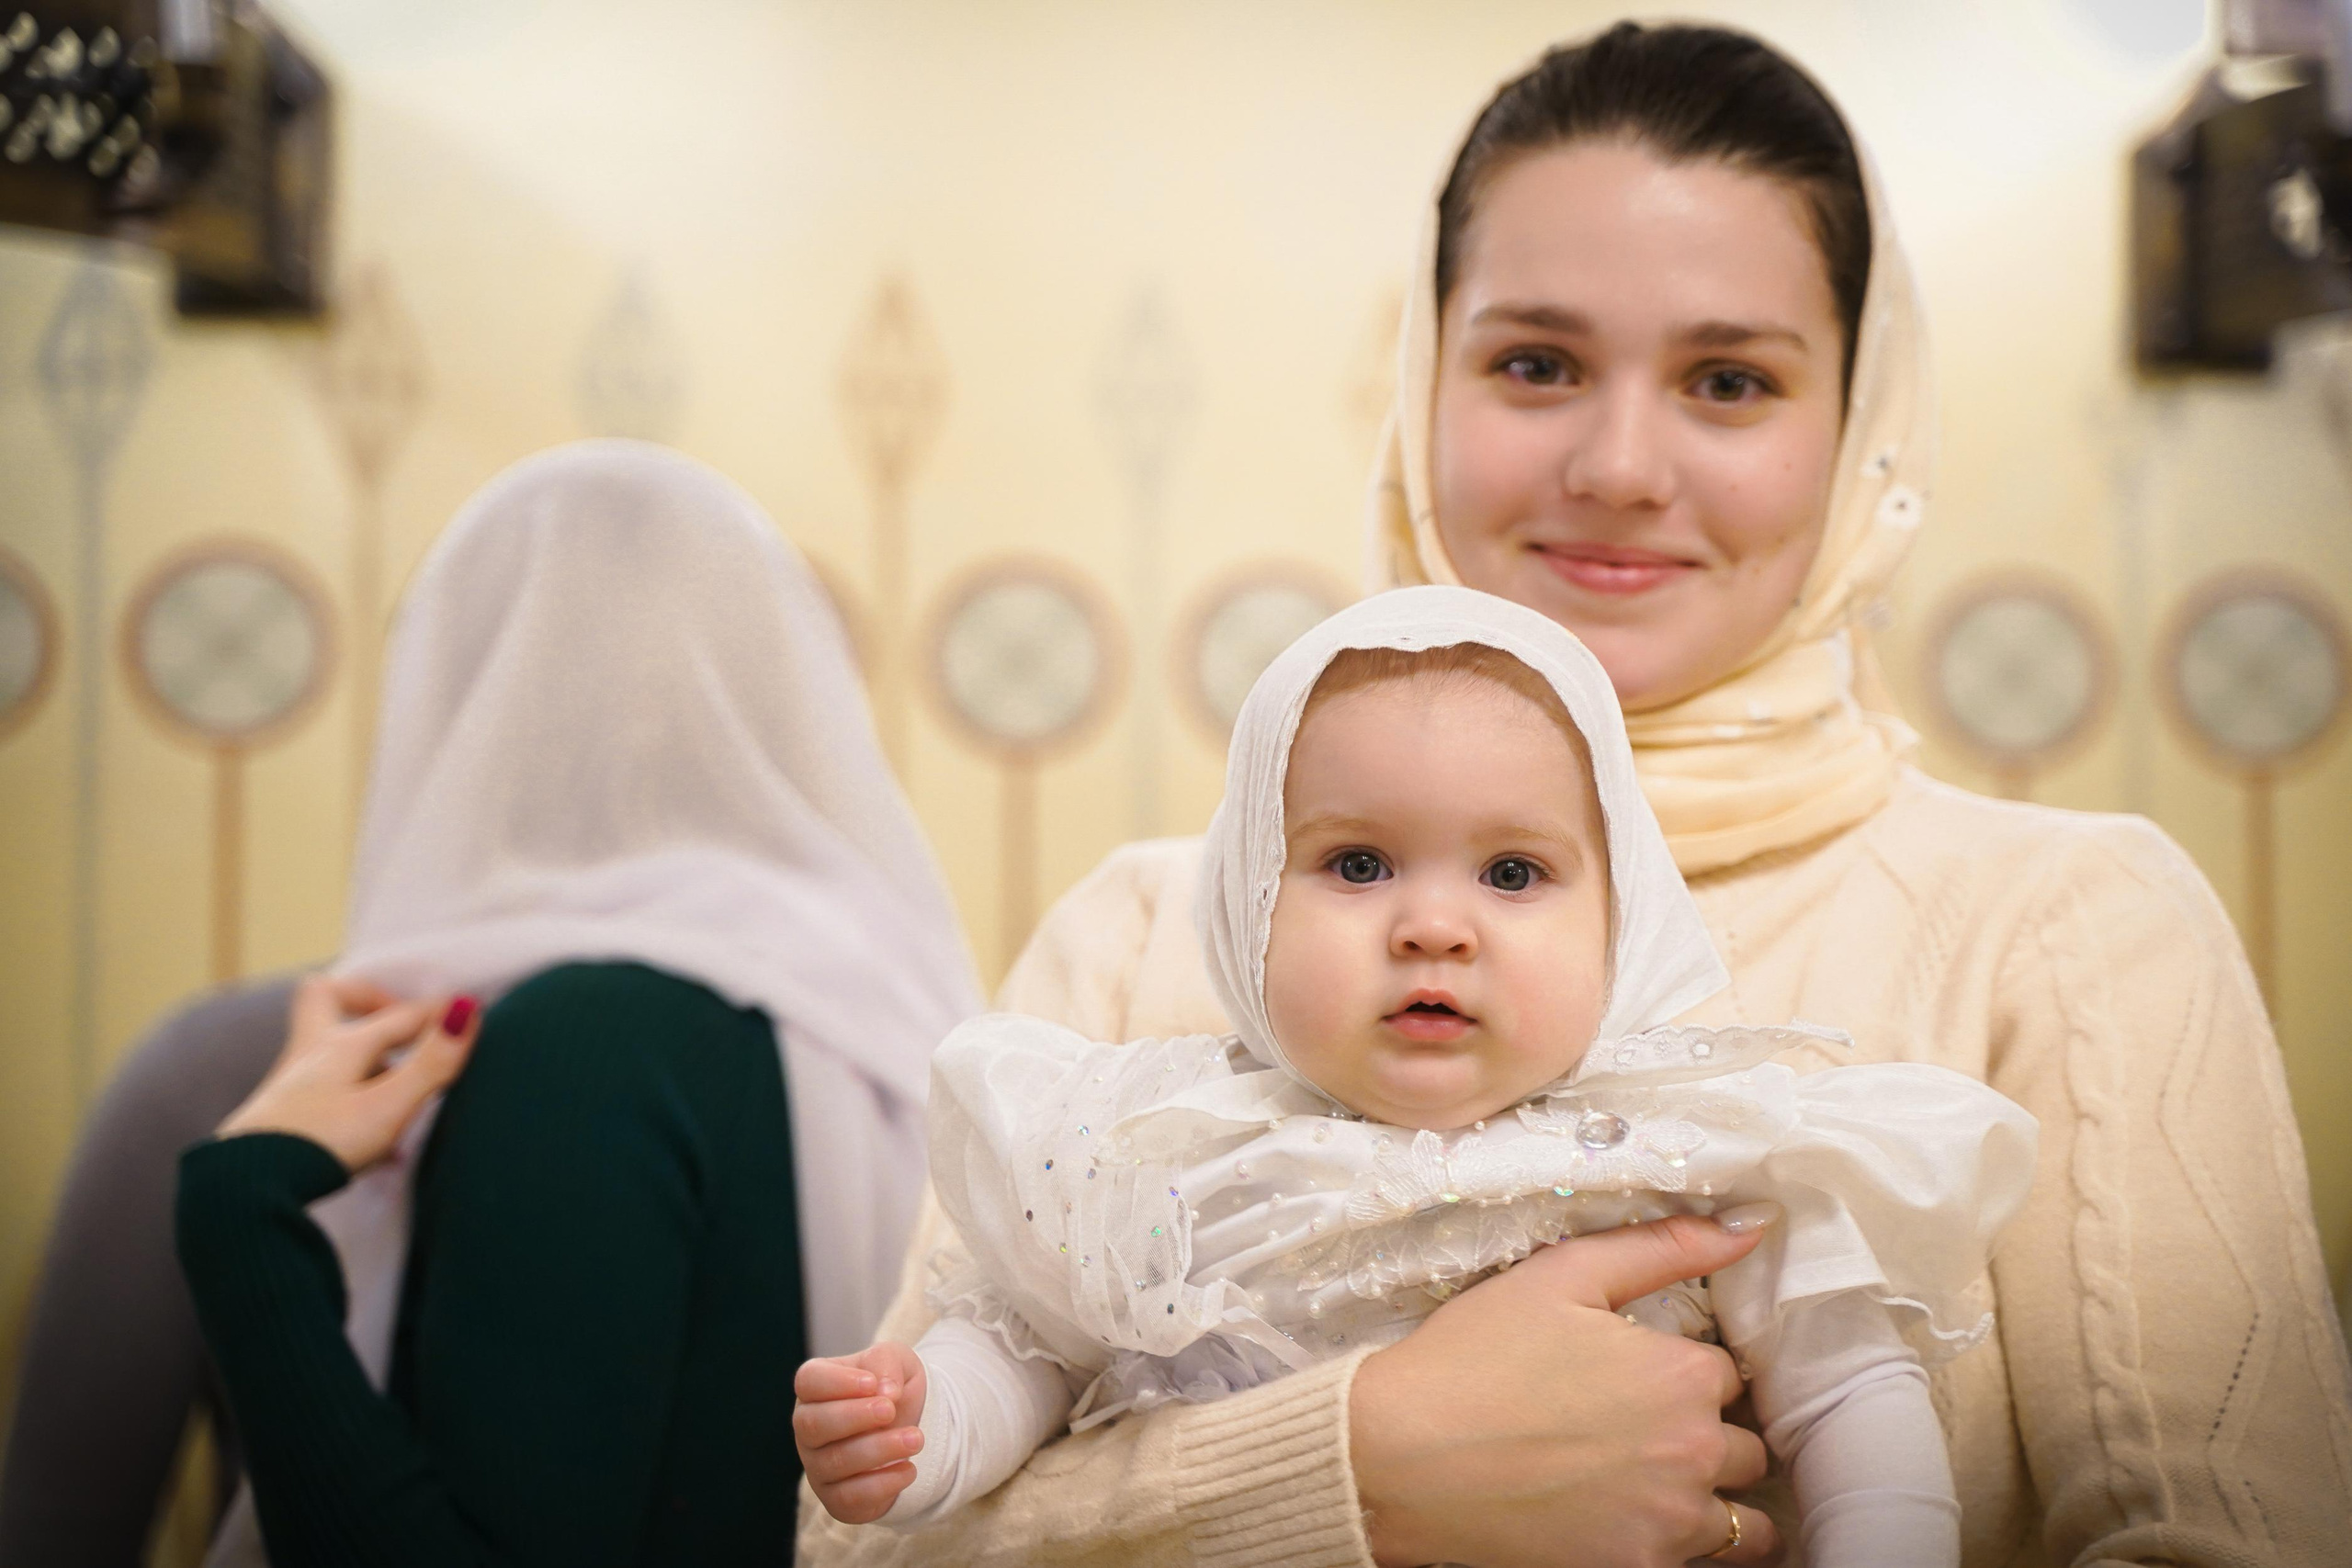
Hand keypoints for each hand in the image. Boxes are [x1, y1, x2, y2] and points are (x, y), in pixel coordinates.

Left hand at [217, 975, 479, 1173]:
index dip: (437, 1012)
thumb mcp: (389, 1104)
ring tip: (400, 1089)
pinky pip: (322, 1097)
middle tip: (401, 1024)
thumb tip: (469, 1007)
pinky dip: (351, 1101)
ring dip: (365, 1061)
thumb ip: (432, 1061)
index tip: (469, 1012)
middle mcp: (309, 1058)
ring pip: (327, 1055)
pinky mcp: (280, 1124)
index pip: (398, 1015)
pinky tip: (377, 1146)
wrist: (244, 1192)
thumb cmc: (322, 1143)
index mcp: (339, 1046)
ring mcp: (290, 1090)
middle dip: (365, 1001)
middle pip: (324, 1000)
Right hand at [794, 1342, 928, 1523]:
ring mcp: (817, 1467)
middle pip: (812, 1424)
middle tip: (890, 1410)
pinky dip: (882, 1484)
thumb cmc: (892, 1390)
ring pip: (834, 1462)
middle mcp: (808, 1430)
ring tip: (915, 1439)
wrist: (911, 1430)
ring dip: (878, 1449)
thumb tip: (886, 1392)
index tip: (872, 1383)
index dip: (837, 1382)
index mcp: (816, 1389)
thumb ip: (887, 1363)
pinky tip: (908, 1469)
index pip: (809, 1381)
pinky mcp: (835, 1500)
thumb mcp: (897, 1362)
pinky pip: (849, 1498)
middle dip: (854, 1417)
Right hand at [1349, 1207, 1785, 1567]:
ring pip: (1740, 1522)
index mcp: (1681, 1374)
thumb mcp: (1561, 1276)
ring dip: (1709, 1499)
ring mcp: (1668, 1521)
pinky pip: (1700, 1563)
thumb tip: (1751, 1225)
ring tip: (1650, 1485)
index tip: (1637, 1376)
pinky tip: (1626, 1519)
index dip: (1683, 1370)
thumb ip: (1662, 1247)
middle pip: (1745, 1447)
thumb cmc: (1472, 1360)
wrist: (1399, 1457)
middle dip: (1705, 1436)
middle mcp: (1692, 1451)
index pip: (1726, 1374)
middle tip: (1639, 1431)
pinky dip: (1675, 1543)